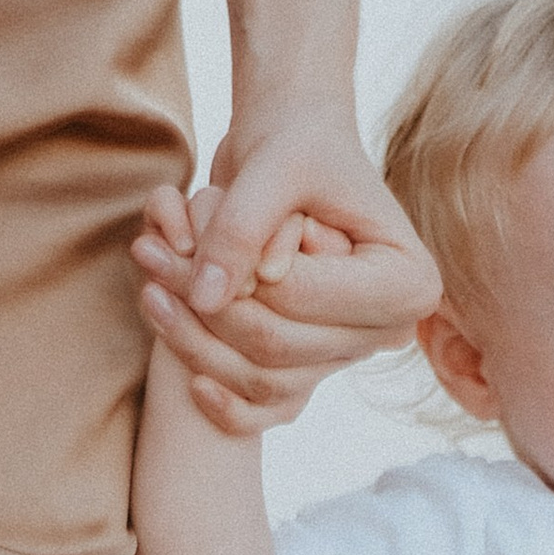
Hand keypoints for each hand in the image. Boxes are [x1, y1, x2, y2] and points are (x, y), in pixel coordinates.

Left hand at [133, 108, 436, 438]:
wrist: (297, 151)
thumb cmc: (297, 145)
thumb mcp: (273, 167)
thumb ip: (241, 228)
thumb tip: (206, 299)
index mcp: (407, 282)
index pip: (301, 299)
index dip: (237, 276)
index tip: (182, 238)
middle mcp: (390, 331)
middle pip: (279, 346)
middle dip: (205, 310)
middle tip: (146, 256)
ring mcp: (351, 356)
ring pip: (262, 379)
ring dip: (194, 343)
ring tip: (148, 286)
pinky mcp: (315, 369)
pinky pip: (268, 409)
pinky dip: (226, 406)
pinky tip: (189, 378)